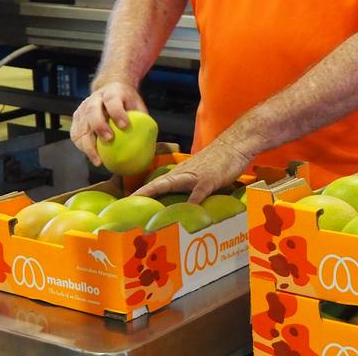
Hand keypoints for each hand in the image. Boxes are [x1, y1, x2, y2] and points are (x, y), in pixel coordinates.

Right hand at [70, 81, 147, 166]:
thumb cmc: (126, 101)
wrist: (110, 88)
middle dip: (99, 126)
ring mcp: (83, 108)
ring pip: (81, 125)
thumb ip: (141, 118)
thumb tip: (150, 142)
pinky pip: (75, 134)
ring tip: (98, 159)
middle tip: (109, 140)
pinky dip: (82, 146)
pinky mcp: (76, 118)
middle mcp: (95, 99)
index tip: (125, 125)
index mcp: (112, 92)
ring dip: (88, 143)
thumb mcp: (136, 104)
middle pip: (92, 111)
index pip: (113, 100)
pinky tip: (91, 156)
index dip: (117, 112)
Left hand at [132, 140, 252, 203]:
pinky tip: (186, 214)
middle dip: (140, 197)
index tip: (123, 205)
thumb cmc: (218, 160)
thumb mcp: (200, 174)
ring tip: (144, 209)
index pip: (154, 185)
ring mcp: (194, 177)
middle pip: (156, 186)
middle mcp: (182, 175)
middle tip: (123, 209)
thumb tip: (180, 201)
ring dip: (156, 195)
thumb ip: (189, 186)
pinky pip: (198, 194)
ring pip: (170, 185)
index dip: (139, 194)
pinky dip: (191, 203)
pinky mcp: (208, 180)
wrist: (234, 144)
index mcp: (179, 174)